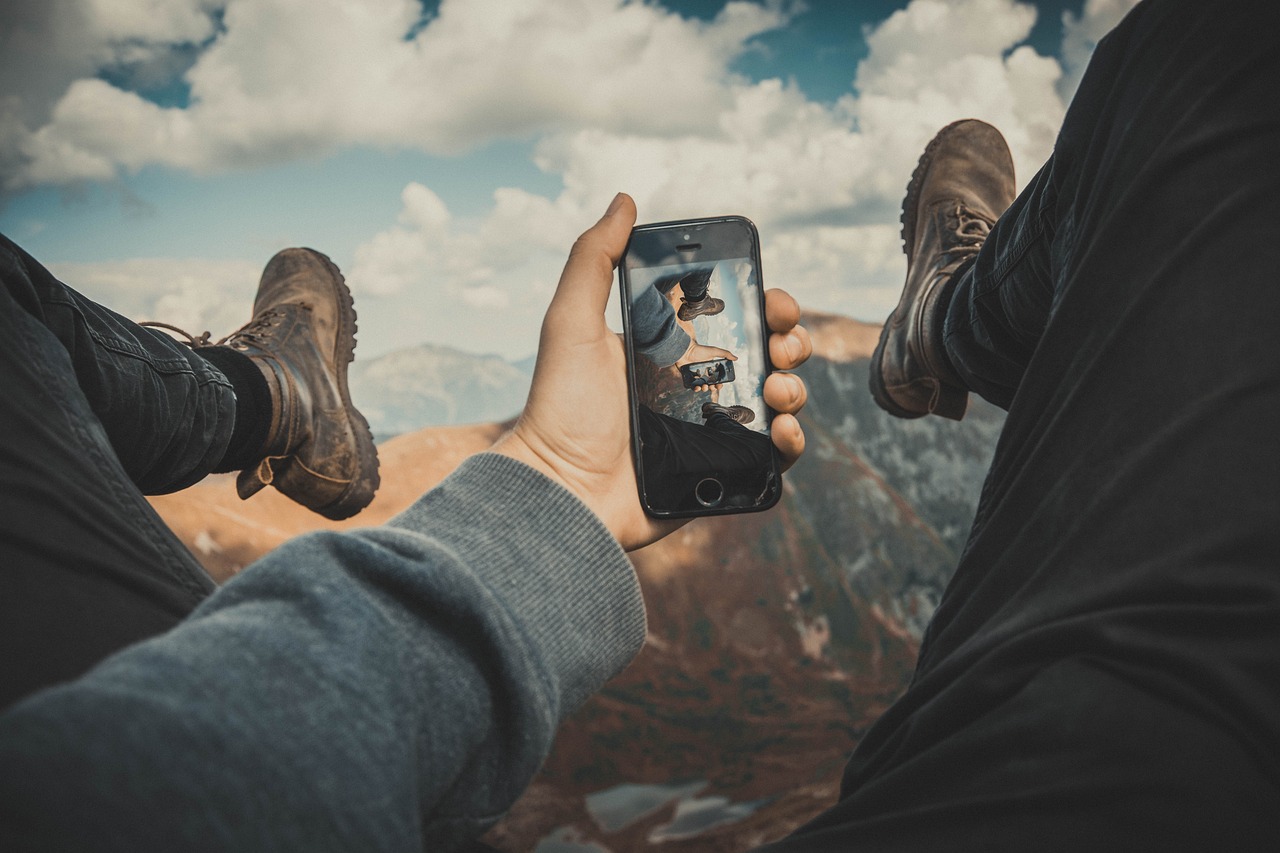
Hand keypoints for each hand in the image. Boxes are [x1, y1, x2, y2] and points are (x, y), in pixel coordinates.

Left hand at [492, 193, 810, 550]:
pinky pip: (772, 457)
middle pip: (767, 356)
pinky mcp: (721, 474)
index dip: (765, 304)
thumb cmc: (560, 408)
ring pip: (778, 402)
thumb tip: (625, 200)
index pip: (734, 317)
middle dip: (790, 342)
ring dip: (795, 387)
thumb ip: (593, 259)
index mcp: (670, 349)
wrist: (560, 492)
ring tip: (778, 391)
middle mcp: (696, 388)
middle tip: (782, 346)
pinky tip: (783, 431)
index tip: (775, 300)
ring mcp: (712, 433)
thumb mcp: (570, 323)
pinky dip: (792, 443)